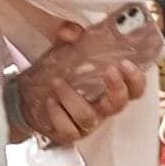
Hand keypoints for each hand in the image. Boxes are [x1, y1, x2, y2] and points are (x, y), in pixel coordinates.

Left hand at [19, 23, 145, 146]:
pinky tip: (50, 101)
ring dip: (72, 98)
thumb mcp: (63, 50)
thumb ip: (69, 36)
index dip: (135, 79)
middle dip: (117, 88)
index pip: (134, 89)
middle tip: (109, 71)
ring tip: (56, 83)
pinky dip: (58, 114)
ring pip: (88, 117)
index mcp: (109, 89)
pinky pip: (68, 130)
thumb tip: (71, 32)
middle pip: (119, 104)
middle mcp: (101, 107)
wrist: (29, 98)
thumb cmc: (57, 74)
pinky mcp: (68, 134)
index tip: (126, 63)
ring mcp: (86, 124)